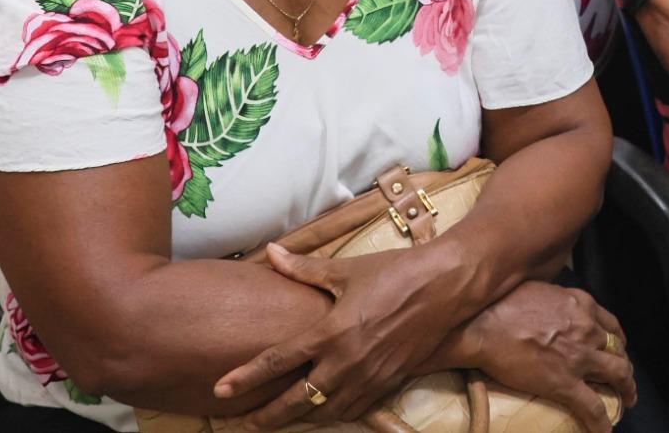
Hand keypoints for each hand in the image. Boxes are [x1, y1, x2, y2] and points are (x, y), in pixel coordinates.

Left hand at [210, 243, 477, 426]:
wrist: (449, 284)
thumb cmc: (397, 272)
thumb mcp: (347, 269)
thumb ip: (305, 268)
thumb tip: (271, 253)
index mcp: (331, 331)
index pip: (276, 361)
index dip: (245, 378)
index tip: (220, 392)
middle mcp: (346, 361)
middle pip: (295, 402)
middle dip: (265, 418)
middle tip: (241, 424)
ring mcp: (370, 376)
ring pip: (324, 413)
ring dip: (299, 420)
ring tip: (278, 422)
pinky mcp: (390, 383)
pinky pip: (354, 411)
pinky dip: (334, 415)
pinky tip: (324, 412)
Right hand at [451, 282, 635, 432]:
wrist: (485, 325)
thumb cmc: (503, 302)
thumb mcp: (541, 288)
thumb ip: (556, 300)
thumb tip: (552, 307)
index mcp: (582, 305)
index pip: (611, 324)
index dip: (618, 339)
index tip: (618, 347)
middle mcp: (587, 329)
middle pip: (618, 350)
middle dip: (626, 366)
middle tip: (625, 378)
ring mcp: (579, 357)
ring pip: (618, 374)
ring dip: (627, 388)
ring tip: (628, 399)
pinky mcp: (564, 383)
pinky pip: (592, 407)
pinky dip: (603, 422)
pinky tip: (606, 432)